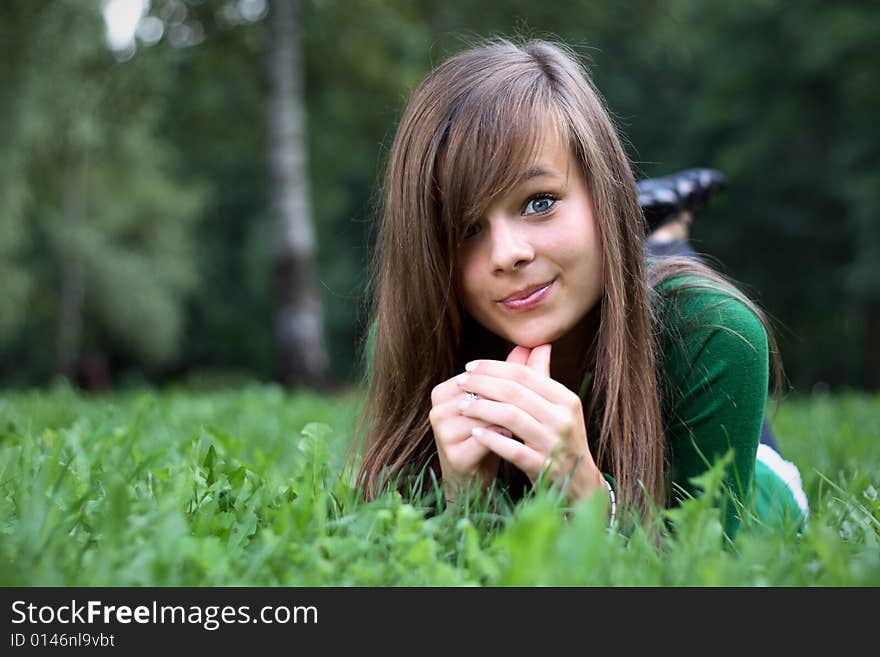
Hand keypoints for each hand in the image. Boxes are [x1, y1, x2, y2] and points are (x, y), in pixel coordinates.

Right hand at [429, 346, 524, 503]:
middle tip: (539, 400)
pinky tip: (516, 439)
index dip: (508, 380)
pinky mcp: (452, 455)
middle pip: (481, 395)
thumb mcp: (502, 404)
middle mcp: (437, 409)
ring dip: (507, 419)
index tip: (535, 384)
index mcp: (443, 391)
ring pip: (483, 416)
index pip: (481, 378)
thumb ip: (519, 374)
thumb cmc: (489, 438)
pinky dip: (502, 438)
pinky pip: (483, 439)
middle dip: (510, 398)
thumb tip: (540, 344)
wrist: (476, 481)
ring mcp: (441, 432)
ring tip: (529, 421)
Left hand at [455, 344, 604, 502]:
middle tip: (460, 382)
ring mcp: (554, 444)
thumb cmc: (562, 441)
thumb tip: (539, 345)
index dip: (493, 367)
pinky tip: (475, 433)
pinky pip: (513, 449)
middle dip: (482, 384)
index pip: (524, 374)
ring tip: (462, 406)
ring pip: (511, 417)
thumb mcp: (559, 408)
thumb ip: (544, 378)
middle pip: (515, 392)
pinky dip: (492, 439)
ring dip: (482, 409)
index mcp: (565, 399)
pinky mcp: (544, 467)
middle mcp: (563, 419)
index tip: (469, 366)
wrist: (581, 485)